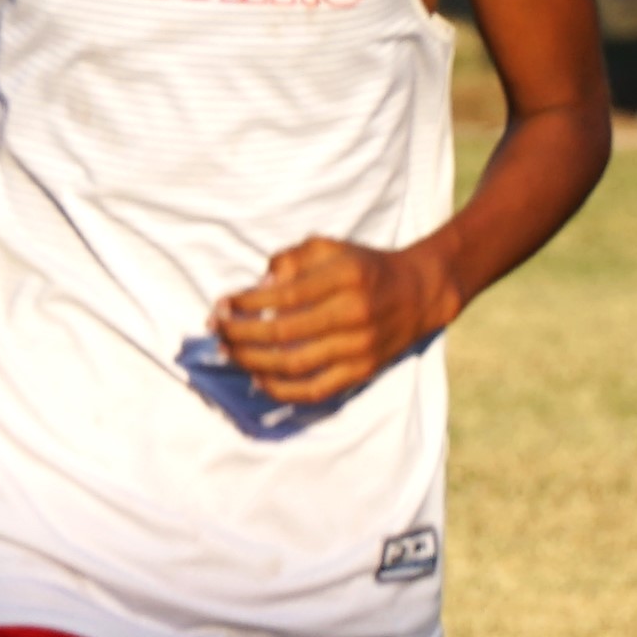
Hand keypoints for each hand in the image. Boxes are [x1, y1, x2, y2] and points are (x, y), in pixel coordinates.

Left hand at [209, 237, 454, 406]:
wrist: (419, 292)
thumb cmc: (365, 266)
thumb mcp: (332, 247)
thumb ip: (292, 258)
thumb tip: (259, 285)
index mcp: (345, 276)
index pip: (283, 295)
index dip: (246, 303)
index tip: (221, 305)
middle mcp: (354, 313)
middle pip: (282, 333)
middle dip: (240, 333)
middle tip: (216, 331)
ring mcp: (359, 347)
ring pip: (293, 364)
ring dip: (252, 361)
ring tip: (229, 352)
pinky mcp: (362, 371)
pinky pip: (315, 389)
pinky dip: (281, 389)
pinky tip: (258, 379)